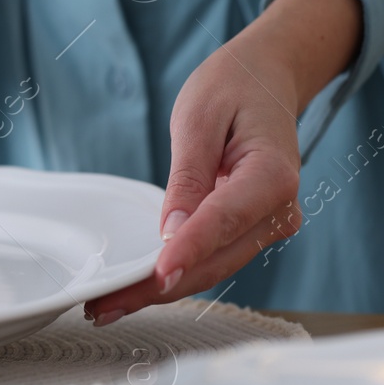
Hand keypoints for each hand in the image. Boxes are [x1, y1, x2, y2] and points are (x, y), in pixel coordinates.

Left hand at [83, 0, 362, 323]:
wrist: (267, 78)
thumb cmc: (234, 87)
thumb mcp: (199, 117)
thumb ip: (188, 177)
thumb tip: (171, 232)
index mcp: (273, 175)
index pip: (224, 222)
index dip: (188, 252)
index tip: (156, 277)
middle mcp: (279, 210)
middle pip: (216, 260)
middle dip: (159, 287)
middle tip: (103, 306)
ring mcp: (269, 225)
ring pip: (213, 269)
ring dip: (162, 290)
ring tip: (107, 306)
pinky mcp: (252, 231)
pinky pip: (214, 258)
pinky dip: (177, 273)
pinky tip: (137, 288)